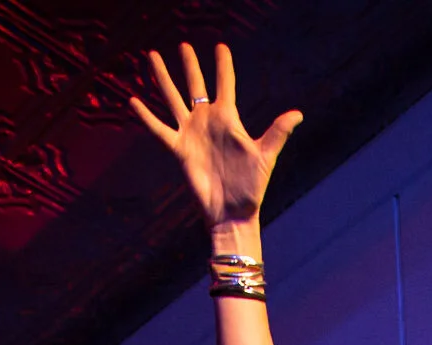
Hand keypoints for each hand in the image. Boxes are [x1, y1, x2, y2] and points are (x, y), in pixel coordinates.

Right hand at [130, 42, 300, 234]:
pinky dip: (146, 117)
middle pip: (195, 85)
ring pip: (173, 99)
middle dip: (189, 65)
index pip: (225, 84)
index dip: (223, 65)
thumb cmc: (252, 188)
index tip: (220, 46)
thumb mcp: (266, 157)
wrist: (233, 214)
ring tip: (153, 57)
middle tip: (183, 45)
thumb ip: (278, 132)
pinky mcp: (179, 150)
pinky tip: (133, 101)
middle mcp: (207, 122)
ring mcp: (191, 134)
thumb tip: (298, 114)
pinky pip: (159, 130)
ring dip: (163, 79)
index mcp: (228, 119)